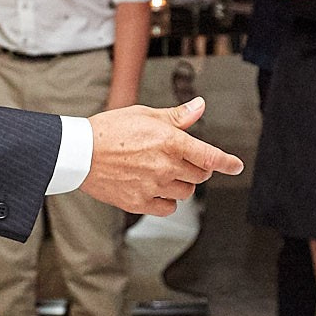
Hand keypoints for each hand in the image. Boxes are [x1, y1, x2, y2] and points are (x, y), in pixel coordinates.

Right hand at [81, 96, 243, 216]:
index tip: (236, 166)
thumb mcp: (144, 114)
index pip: (210, 156)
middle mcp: (165, 166)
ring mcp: (153, 186)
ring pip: (185, 193)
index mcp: (170, 141)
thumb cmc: (109, 130)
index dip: (227, 162)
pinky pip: (168, 208)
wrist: (79, 153)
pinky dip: (166, 201)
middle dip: (197, 168)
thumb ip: (176, 116)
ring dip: (181, 184)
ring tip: (162, 173)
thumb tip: (200, 107)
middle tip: (181, 161)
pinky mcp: (140, 202)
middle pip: (199, 175)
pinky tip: (154, 188)